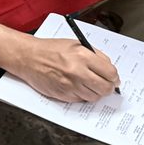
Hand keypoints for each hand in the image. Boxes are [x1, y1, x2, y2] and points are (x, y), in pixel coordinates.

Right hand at [6, 37, 120, 101]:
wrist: (29, 57)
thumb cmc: (50, 49)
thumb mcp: (76, 44)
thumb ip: (95, 55)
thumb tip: (109, 69)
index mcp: (83, 56)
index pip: (110, 73)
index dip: (114, 77)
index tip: (114, 78)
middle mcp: (78, 72)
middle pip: (105, 88)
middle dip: (109, 87)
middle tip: (107, 84)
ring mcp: (70, 85)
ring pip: (94, 96)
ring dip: (96, 92)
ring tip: (90, 84)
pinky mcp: (63, 95)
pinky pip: (81, 100)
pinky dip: (83, 95)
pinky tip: (78, 86)